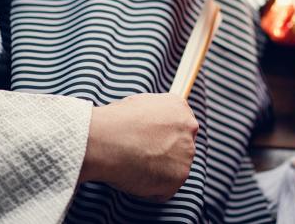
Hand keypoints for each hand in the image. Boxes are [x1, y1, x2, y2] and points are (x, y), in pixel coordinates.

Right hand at [80, 93, 198, 200]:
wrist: (106, 139)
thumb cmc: (114, 123)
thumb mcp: (139, 105)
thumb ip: (154, 116)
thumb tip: (152, 125)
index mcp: (178, 107)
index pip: (181, 126)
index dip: (165, 137)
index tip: (152, 144)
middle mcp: (188, 127)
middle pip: (181, 147)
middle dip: (165, 155)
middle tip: (141, 157)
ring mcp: (187, 152)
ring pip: (174, 169)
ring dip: (157, 172)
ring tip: (134, 165)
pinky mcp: (180, 175)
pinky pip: (165, 190)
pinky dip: (150, 190)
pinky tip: (135, 177)